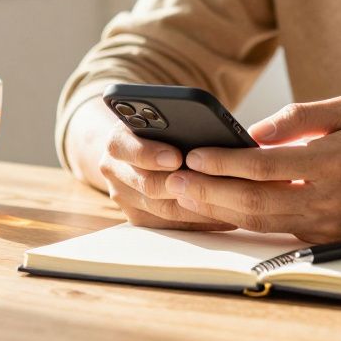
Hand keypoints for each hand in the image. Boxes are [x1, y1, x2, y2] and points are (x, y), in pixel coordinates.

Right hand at [97, 122, 235, 231]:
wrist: (135, 147)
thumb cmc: (158, 127)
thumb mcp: (159, 116)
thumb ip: (172, 121)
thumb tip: (205, 129)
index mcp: (117, 140)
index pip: (126, 147)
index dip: (151, 154)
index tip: (177, 157)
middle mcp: (114, 170)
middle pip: (148, 184)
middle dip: (182, 185)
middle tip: (212, 186)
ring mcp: (124, 197)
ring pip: (162, 208)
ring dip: (197, 207)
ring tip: (227, 202)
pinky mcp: (138, 216)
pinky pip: (170, 224)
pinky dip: (197, 221)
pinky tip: (223, 216)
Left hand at [167, 96, 340, 242]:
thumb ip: (298, 118)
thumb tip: (251, 132)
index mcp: (334, 162)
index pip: (266, 165)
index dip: (226, 161)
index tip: (195, 152)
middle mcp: (328, 199)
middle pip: (256, 201)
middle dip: (210, 191)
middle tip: (175, 179)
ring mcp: (327, 225)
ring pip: (261, 222)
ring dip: (219, 209)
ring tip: (185, 193)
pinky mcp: (325, 239)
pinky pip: (276, 229)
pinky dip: (242, 219)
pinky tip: (217, 206)